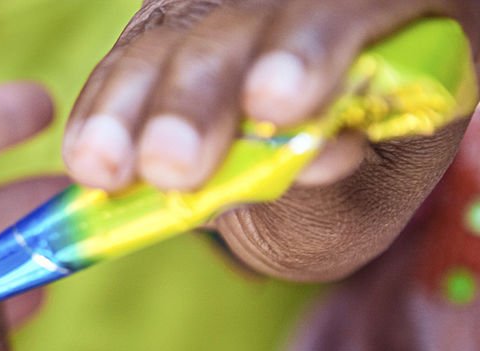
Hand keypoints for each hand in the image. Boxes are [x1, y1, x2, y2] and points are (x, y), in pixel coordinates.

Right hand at [63, 0, 478, 280]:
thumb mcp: (357, 201)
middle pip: (248, 13)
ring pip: (173, 33)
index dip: (313, 47)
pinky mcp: (166, 29)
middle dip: (202, 91)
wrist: (293, 182)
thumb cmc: (342, 189)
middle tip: (171, 163)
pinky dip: (102, 112)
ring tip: (104, 168)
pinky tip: (86, 159)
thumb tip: (319, 155)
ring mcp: (226, 6)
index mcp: (392, 14)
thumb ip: (339, 182)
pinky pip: (124, 61)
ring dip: (132, 103)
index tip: (273, 105)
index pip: (354, 5)